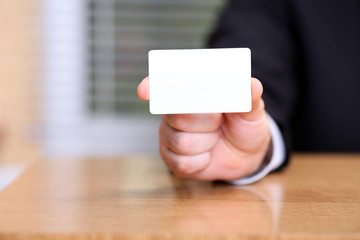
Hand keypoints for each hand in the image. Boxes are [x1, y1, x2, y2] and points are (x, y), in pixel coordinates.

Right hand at [137, 77, 270, 180]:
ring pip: (182, 141)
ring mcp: (170, 135)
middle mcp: (174, 112)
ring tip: (215, 138)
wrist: (246, 154)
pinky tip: (208, 155)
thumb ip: (249, 97)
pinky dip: (202, 161)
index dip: (152, 85)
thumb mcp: (252, 110)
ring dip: (207, 142)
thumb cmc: (245, 124)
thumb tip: (252, 84)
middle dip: (206, 120)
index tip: (144, 90)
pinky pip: (182, 162)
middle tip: (219, 120)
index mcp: (190, 92)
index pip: (165, 84)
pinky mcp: (171, 158)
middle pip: (177, 114)